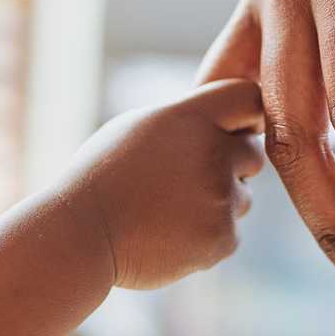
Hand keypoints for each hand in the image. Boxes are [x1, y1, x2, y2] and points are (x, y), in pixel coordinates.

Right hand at [65, 79, 264, 289]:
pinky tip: (169, 234)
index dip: (247, 116)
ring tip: (168, 210)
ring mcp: (220, 197)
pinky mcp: (222, 237)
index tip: (235, 131)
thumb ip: (186, 121)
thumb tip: (225, 122)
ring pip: (243, 197)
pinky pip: (231, 232)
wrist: (81, 234)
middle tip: (188, 180)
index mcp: (190, 118)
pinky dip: (207, 237)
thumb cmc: (103, 178)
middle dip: (231, 166)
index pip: (249, 98)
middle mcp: (212, 152)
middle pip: (253, 153)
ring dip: (218, 203)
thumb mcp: (137, 128)